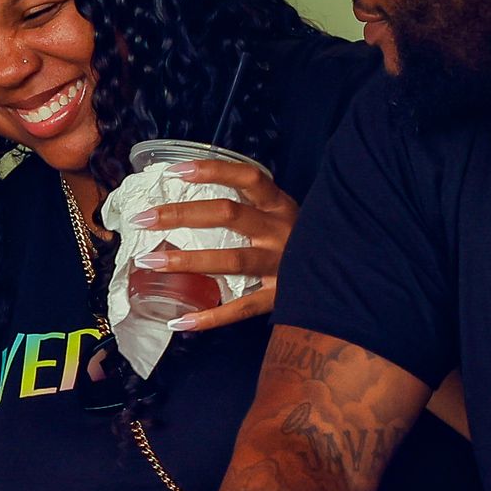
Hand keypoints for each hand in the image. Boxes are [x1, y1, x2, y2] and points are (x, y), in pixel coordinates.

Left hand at [126, 158, 298, 331]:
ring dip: (186, 260)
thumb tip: (191, 203)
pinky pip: (240, 309)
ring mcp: (282, 265)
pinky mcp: (281, 298)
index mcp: (280, 205)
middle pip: (228, 214)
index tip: (175, 171)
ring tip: (149, 262)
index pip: (247, 177)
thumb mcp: (282, 216)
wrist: (346, 273)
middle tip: (143, 219)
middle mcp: (281, 230)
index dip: (212, 170)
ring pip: (231, 260)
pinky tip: (180, 321)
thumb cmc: (301, 242)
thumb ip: (249, 208)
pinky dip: (209, 317)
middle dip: (181, 215)